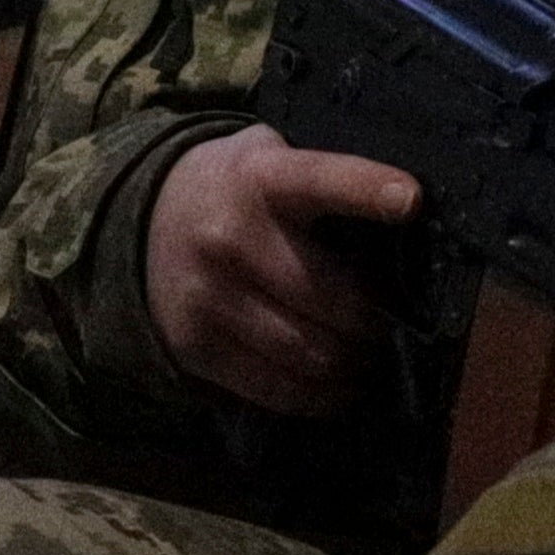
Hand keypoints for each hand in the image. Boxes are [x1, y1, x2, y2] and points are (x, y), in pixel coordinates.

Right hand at [148, 126, 425, 416]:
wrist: (142, 219)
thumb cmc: (238, 190)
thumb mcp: (274, 157)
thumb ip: (327, 180)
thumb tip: (412, 224)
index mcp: (262, 178)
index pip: (320, 180)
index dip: (367, 189)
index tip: (411, 200)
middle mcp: (230, 235)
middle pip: (331, 300)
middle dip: (375, 324)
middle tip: (390, 330)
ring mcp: (208, 296)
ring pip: (311, 354)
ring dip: (353, 365)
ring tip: (367, 360)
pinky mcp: (195, 346)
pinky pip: (277, 389)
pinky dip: (321, 397)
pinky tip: (339, 387)